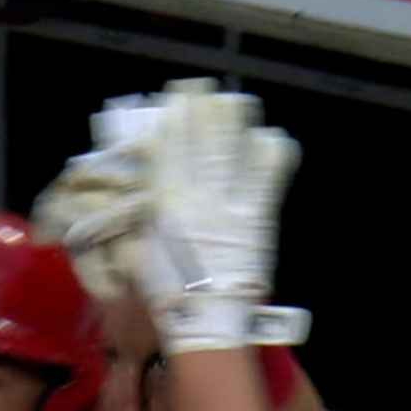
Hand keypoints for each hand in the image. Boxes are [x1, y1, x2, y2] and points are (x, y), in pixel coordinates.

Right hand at [33, 81, 308, 349]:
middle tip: (206, 91)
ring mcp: (230, 203)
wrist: (204, 319)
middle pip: (204, 140)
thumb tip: (145, 186)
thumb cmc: (164, 289)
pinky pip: (268, 175)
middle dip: (205, 111)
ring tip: (238, 106)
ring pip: (236, 148)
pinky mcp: (257, 216)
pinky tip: (269, 140)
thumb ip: (141, 214)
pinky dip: (270, 154)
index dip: (174, 120)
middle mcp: (198, 194)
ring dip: (237, 124)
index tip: (175, 100)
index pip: (169, 148)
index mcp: (165, 201)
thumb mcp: (140, 247)